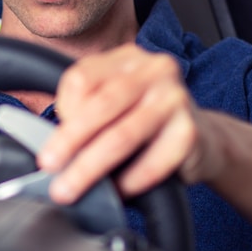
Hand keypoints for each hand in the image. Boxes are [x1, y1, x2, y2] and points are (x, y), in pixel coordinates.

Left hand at [37, 45, 218, 202]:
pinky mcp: (190, 132)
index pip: (83, 78)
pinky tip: (116, 192)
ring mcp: (175, 98)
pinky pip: (152, 162)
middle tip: (49, 167)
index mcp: (127, 58)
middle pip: (101, 105)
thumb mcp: (113, 105)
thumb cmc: (145, 122)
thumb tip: (53, 148)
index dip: (63, 110)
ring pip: (123, 135)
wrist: (202, 139)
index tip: (49, 141)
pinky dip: (129, 181)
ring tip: (71, 187)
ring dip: (91, 167)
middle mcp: (154, 70)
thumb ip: (84, 111)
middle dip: (69, 141)